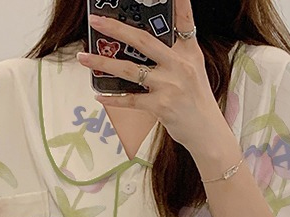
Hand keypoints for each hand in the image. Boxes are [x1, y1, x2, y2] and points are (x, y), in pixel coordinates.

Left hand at [78, 0, 222, 153]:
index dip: (179, 1)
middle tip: (96, 21)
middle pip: (143, 41)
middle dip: (116, 28)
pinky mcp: (161, 106)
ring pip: (130, 70)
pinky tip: (99, 94)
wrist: (207, 131)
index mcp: (189, 52)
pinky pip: (131, 100)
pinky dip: (113, 98)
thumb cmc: (196, 99)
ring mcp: (170, 85)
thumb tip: (141, 43)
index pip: (184, 20)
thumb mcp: (193, 69)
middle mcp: (179, 65)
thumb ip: (173, 53)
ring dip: (102, 63)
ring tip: (83, 57)